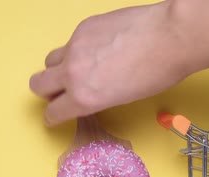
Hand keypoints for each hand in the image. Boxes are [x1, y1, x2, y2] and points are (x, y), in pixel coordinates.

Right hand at [29, 2, 190, 125]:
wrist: (171, 36)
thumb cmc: (156, 73)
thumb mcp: (122, 98)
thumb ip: (95, 97)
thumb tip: (86, 93)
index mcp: (83, 97)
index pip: (52, 112)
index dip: (54, 116)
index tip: (57, 115)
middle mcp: (72, 73)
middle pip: (37, 84)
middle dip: (46, 91)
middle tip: (61, 92)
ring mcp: (75, 46)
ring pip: (50, 61)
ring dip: (58, 68)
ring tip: (80, 68)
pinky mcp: (83, 27)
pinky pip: (70, 42)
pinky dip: (78, 49)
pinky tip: (100, 48)